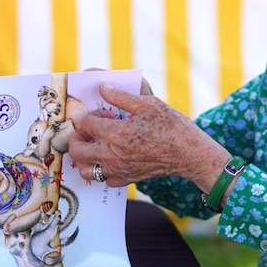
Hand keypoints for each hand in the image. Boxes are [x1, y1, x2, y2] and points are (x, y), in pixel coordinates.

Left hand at [67, 83, 229, 187]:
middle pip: (77, 149)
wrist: (189, 153)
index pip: (86, 124)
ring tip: (96, 146)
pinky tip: (111, 158)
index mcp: (117, 134)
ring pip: (85, 169)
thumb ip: (121, 96)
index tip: (104, 114)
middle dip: (78, 137)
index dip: (92, 115)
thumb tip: (102, 87)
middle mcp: (113, 155)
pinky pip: (103, 179)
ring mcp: (119, 170)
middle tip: (89, 131)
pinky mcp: (126, 179)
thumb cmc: (172, 126)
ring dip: (85, 157)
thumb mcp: (148, 104)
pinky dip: (101, 169)